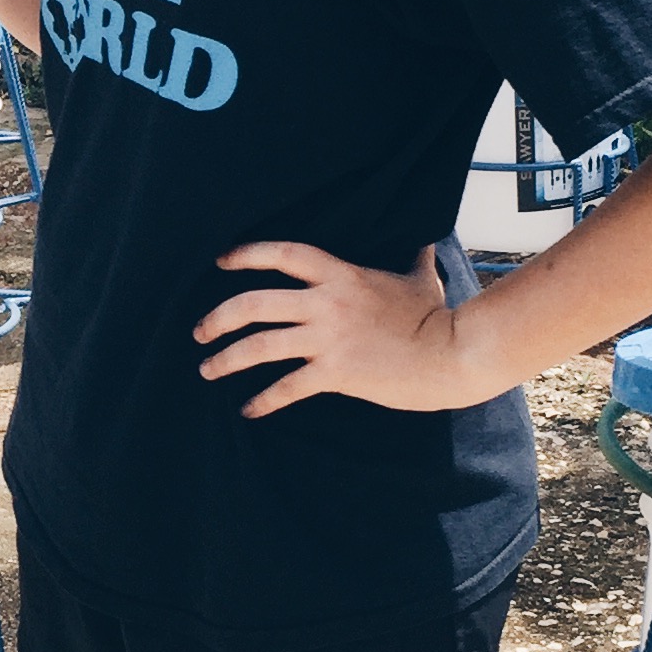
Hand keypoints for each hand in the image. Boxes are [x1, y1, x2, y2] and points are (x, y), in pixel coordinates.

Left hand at [194, 240, 472, 416]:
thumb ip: (412, 257)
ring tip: (208, 369)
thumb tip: (424, 241)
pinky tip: (248, 410)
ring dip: (227, 359)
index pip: (283, 254)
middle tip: (200, 331)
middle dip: (218, 317)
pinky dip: (263, 400)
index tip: (221, 262)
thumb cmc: (436, 316)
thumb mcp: (419, 278)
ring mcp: (328, 338)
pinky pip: (286, 387)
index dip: (248, 255)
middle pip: (255, 303)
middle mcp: (327, 303)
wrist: (451, 354)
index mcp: (340, 274)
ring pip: (260, 345)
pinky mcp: (335, 372)